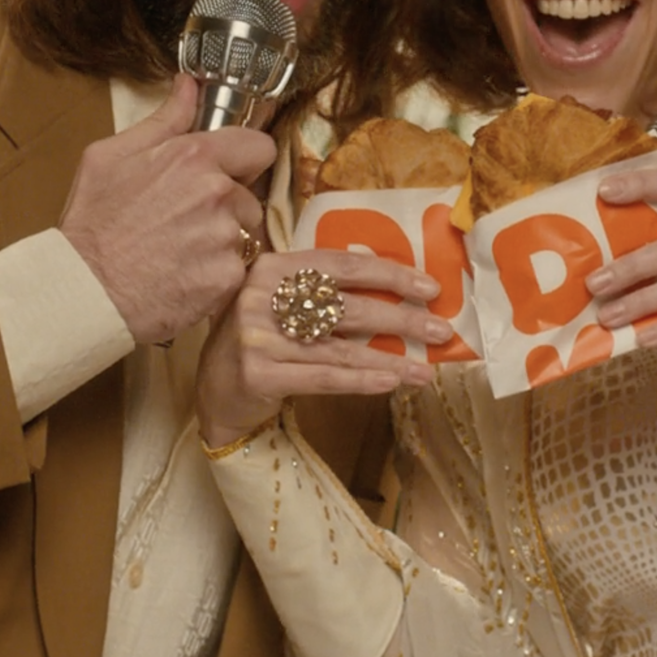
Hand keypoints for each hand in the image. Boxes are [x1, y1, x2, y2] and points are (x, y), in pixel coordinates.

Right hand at [62, 75, 279, 347]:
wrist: (86, 291)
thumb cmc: (91, 223)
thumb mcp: (110, 157)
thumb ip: (162, 120)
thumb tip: (189, 85)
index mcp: (194, 156)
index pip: (259, 147)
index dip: (245, 160)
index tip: (230, 173)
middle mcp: (218, 193)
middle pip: (249, 196)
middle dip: (227, 207)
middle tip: (187, 222)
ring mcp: (227, 238)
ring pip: (245, 234)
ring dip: (223, 242)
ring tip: (181, 253)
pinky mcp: (228, 277)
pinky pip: (237, 270)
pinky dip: (217, 275)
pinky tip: (185, 277)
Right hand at [197, 246, 446, 447]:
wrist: (216, 392)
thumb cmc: (262, 340)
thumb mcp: (282, 302)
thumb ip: (322, 288)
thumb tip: (397, 284)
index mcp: (273, 267)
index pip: (341, 264)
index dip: (389, 274)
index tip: (430, 288)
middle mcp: (262, 297)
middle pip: (346, 306)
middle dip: (400, 318)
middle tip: (441, 330)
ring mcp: (257, 337)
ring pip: (340, 348)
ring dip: (390, 359)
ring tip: (426, 370)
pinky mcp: (258, 374)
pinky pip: (323, 377)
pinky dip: (361, 380)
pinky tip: (392, 382)